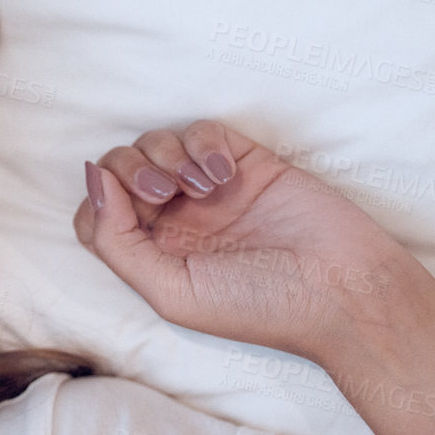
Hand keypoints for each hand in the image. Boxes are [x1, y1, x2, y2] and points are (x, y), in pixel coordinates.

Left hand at [72, 120, 421, 362]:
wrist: (342, 290)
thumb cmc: (259, 305)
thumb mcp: (172, 291)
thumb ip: (117, 242)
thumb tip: (91, 180)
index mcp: (153, 255)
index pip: (97, 214)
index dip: (102, 202)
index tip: (136, 212)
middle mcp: (174, 220)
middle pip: (118, 170)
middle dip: (131, 170)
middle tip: (166, 193)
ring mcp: (208, 189)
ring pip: (155, 143)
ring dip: (167, 156)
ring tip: (206, 187)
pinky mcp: (245, 161)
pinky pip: (201, 129)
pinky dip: (203, 143)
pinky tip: (225, 173)